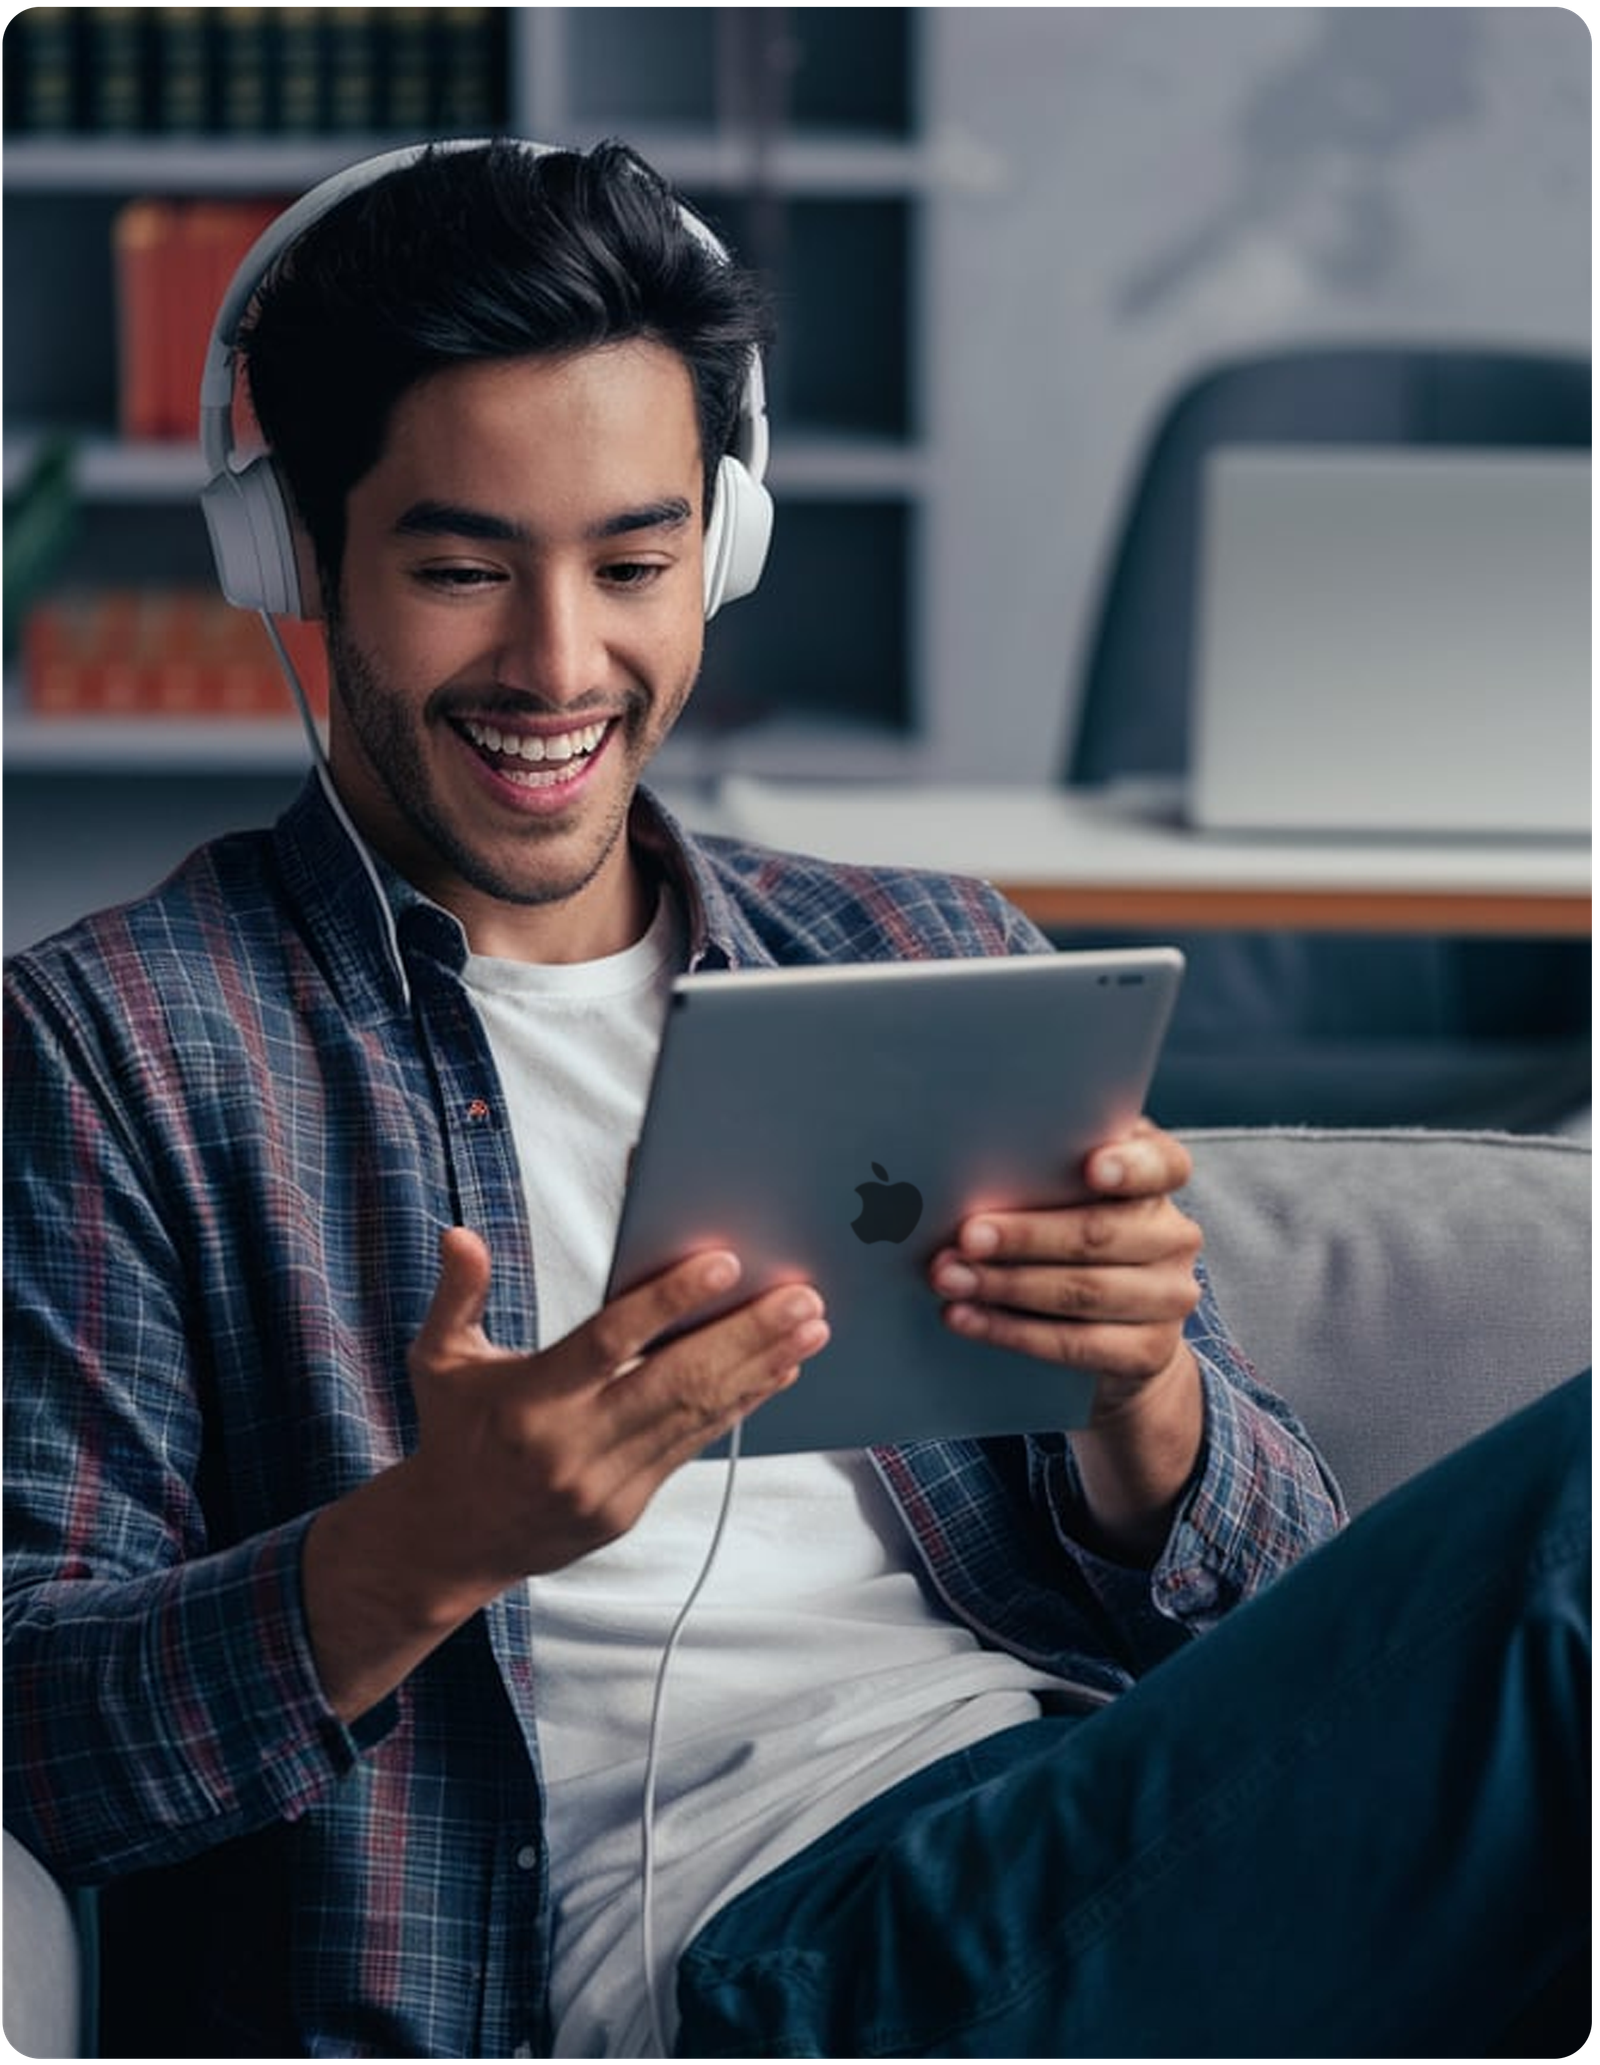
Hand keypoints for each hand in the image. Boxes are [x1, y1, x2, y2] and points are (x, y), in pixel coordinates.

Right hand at [405, 1227, 829, 1591]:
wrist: (451, 1540)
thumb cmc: (453, 1431)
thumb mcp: (437, 1360)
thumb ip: (457, 1294)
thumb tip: (461, 1233)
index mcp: (529, 1400)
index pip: (610, 1342)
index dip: (670, 1301)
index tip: (725, 1263)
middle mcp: (571, 1445)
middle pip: (675, 1380)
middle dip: (746, 1335)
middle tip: (802, 1296)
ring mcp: (604, 1483)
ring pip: (696, 1415)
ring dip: (760, 1368)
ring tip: (809, 1327)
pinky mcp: (626, 1508)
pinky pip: (692, 1447)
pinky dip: (738, 1405)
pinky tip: (777, 1372)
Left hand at [927, 1119, 1203, 1556]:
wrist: (1111, 1337)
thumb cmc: (1066, 1237)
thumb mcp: (1062, 1197)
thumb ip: (1037, 1177)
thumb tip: (956, 1171)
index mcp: (1157, 1178)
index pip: (1162, 1163)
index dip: (1130, 1166)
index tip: (1091, 1167)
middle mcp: (1174, 1234)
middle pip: (1100, 1232)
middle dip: (1025, 1236)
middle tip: (965, 1237)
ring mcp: (1169, 1295)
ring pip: (1083, 1290)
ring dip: (1005, 1286)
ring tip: (950, 1279)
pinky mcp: (1149, 1350)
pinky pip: (1075, 1343)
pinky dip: (1011, 1331)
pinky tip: (966, 1318)